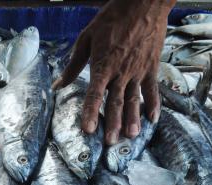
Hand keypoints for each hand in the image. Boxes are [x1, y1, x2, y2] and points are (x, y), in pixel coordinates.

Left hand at [53, 0, 175, 144]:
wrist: (141, 4)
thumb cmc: (110, 20)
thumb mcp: (86, 40)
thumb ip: (73, 65)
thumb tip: (58, 85)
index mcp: (102, 66)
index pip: (94, 95)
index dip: (90, 113)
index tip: (87, 129)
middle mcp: (121, 73)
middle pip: (115, 103)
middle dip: (112, 124)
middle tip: (109, 142)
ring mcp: (138, 72)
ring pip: (134, 100)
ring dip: (132, 119)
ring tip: (131, 137)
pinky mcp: (151, 68)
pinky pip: (152, 90)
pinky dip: (153, 104)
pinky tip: (152, 119)